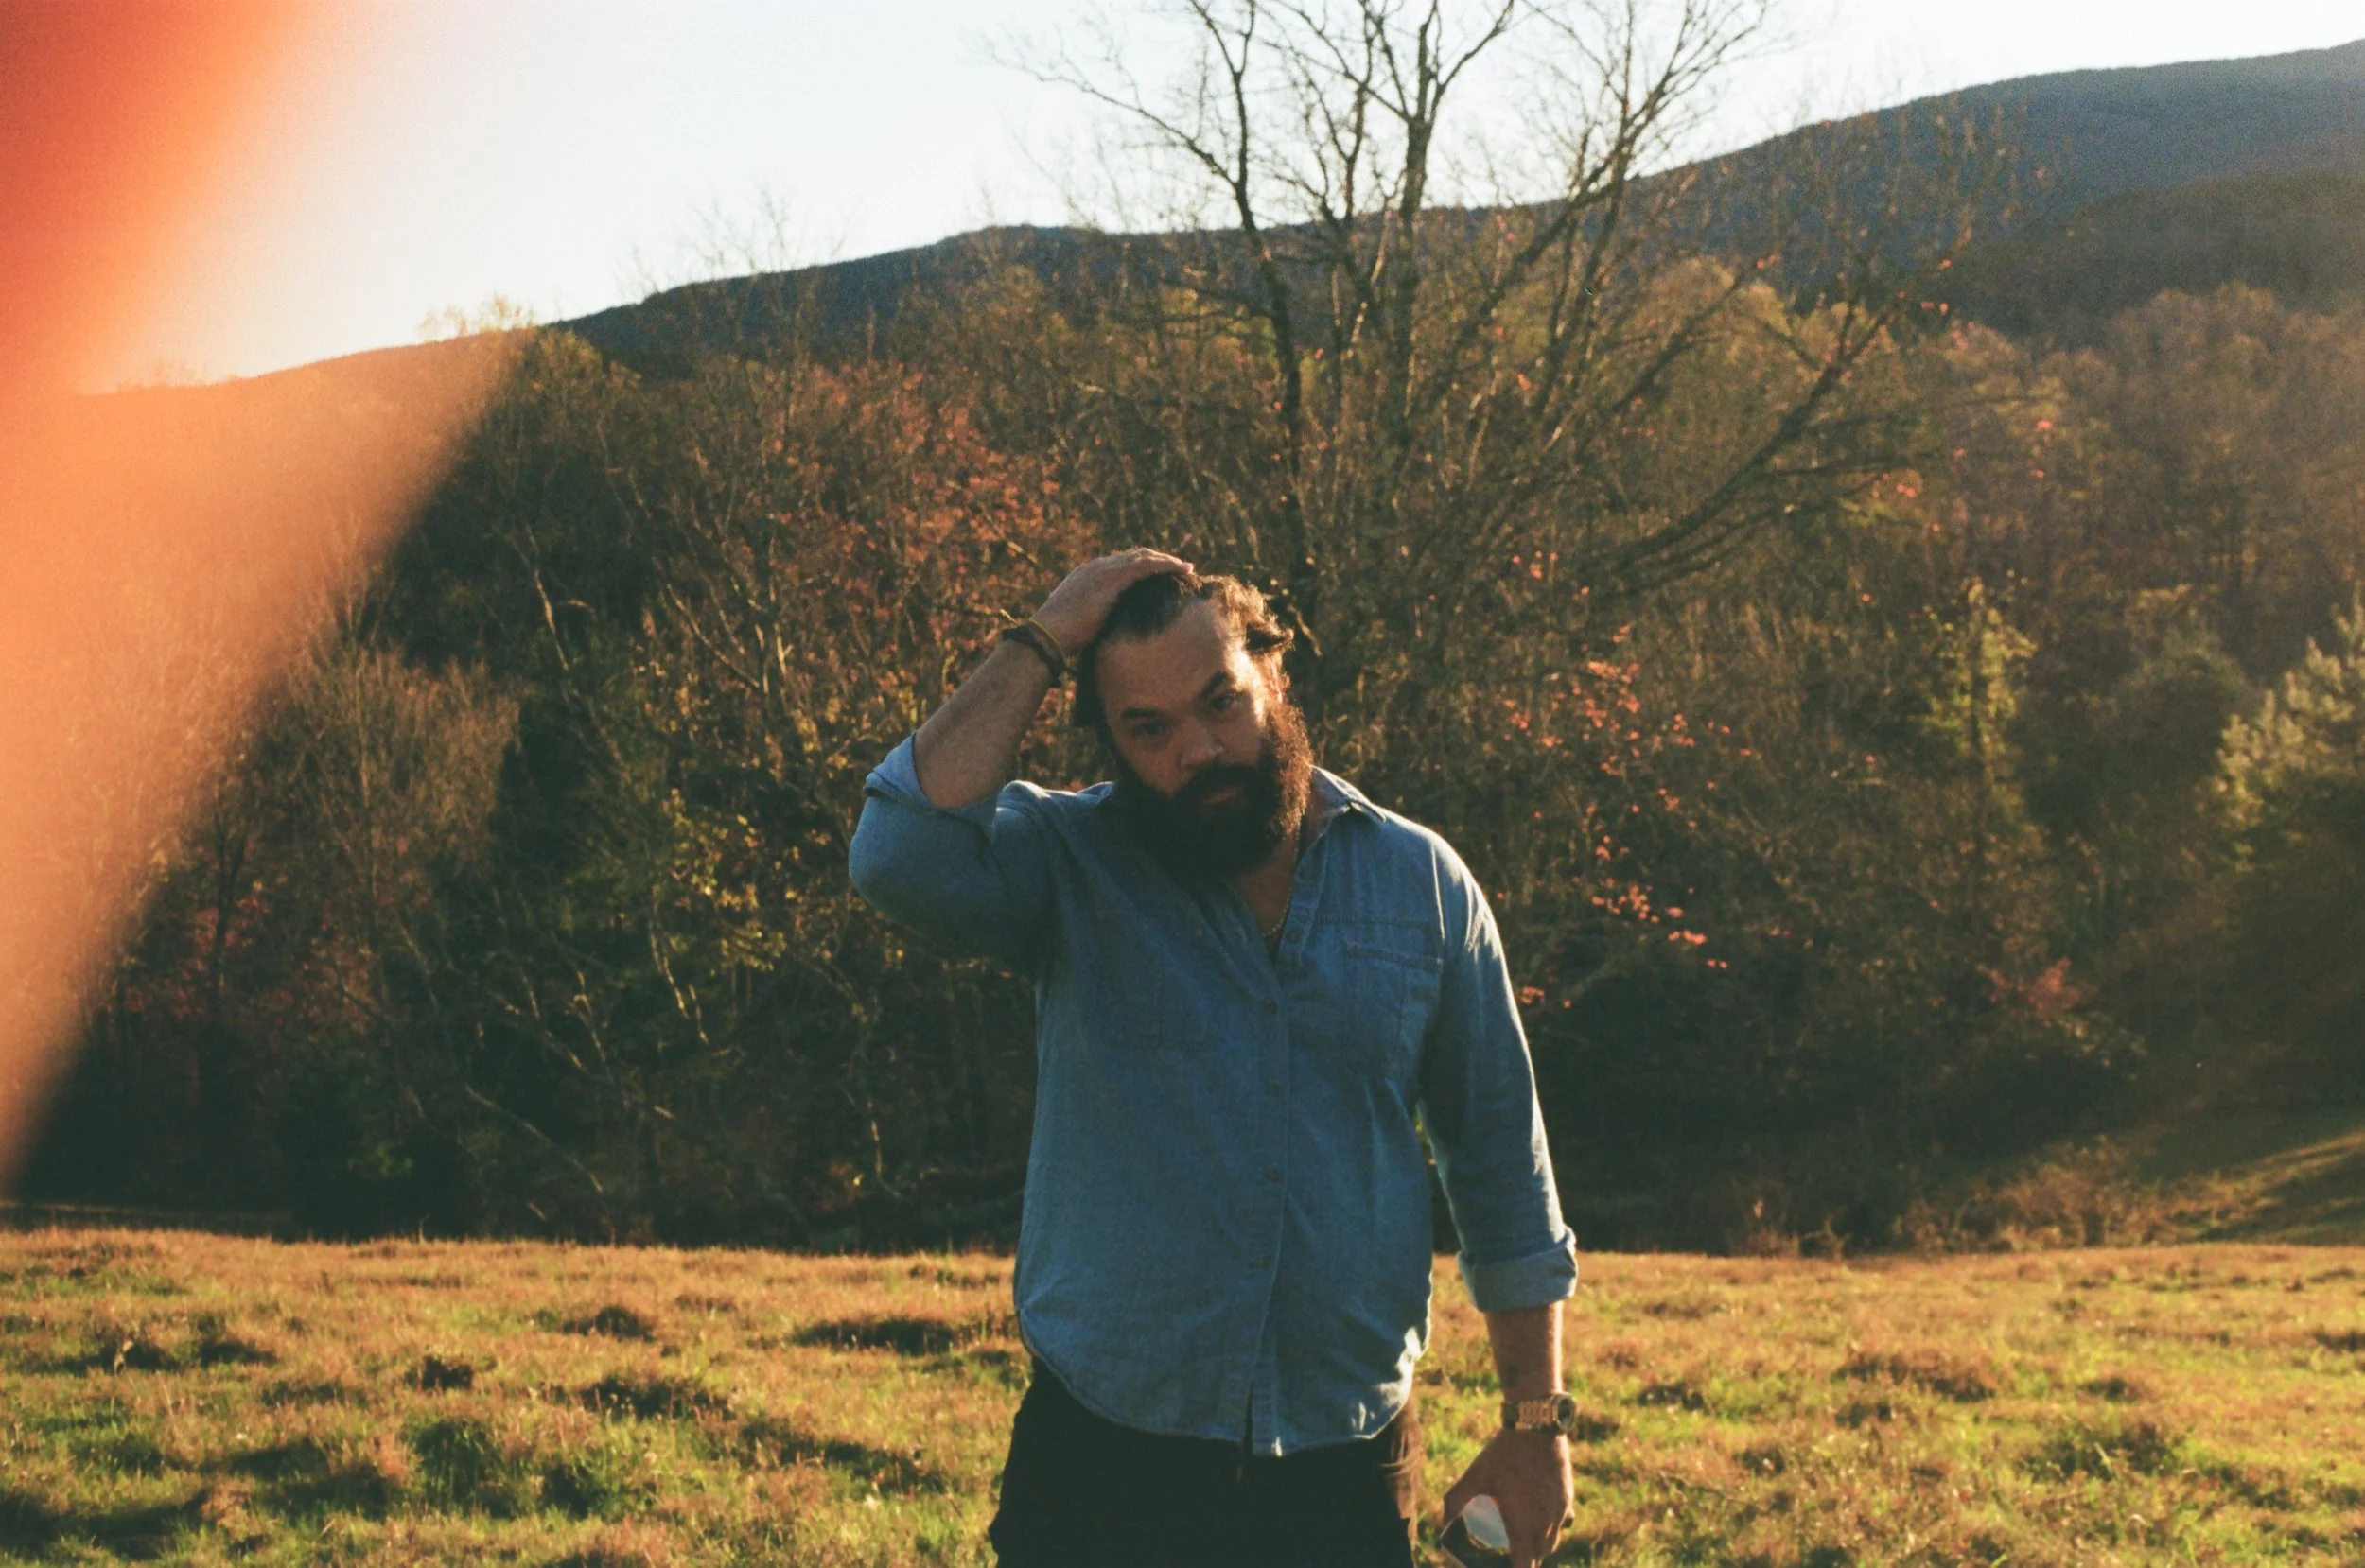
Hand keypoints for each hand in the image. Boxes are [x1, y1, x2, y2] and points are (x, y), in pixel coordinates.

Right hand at [1031, 547, 1192, 653]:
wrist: (1048, 634)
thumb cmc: (1058, 638)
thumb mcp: (1077, 625)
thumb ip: (1090, 621)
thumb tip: (1099, 636)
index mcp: (1086, 575)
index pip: (1119, 565)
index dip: (1140, 568)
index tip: (1156, 577)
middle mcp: (1096, 567)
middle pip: (1134, 556)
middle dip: (1157, 560)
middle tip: (1178, 569)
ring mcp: (1105, 570)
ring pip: (1144, 557)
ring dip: (1167, 561)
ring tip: (1187, 568)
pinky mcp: (1115, 578)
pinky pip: (1148, 565)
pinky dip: (1168, 565)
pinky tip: (1185, 570)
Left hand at [1442, 1430, 1570, 1567]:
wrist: (1536, 1426)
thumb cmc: (1503, 1453)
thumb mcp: (1475, 1476)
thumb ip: (1455, 1500)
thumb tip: (1443, 1524)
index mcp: (1525, 1525)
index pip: (1526, 1566)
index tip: (1504, 1564)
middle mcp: (1547, 1524)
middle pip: (1539, 1556)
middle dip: (1525, 1559)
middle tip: (1508, 1552)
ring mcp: (1561, 1512)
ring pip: (1552, 1542)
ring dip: (1538, 1546)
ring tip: (1522, 1539)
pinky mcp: (1568, 1499)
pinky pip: (1562, 1524)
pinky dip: (1550, 1528)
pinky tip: (1538, 1517)